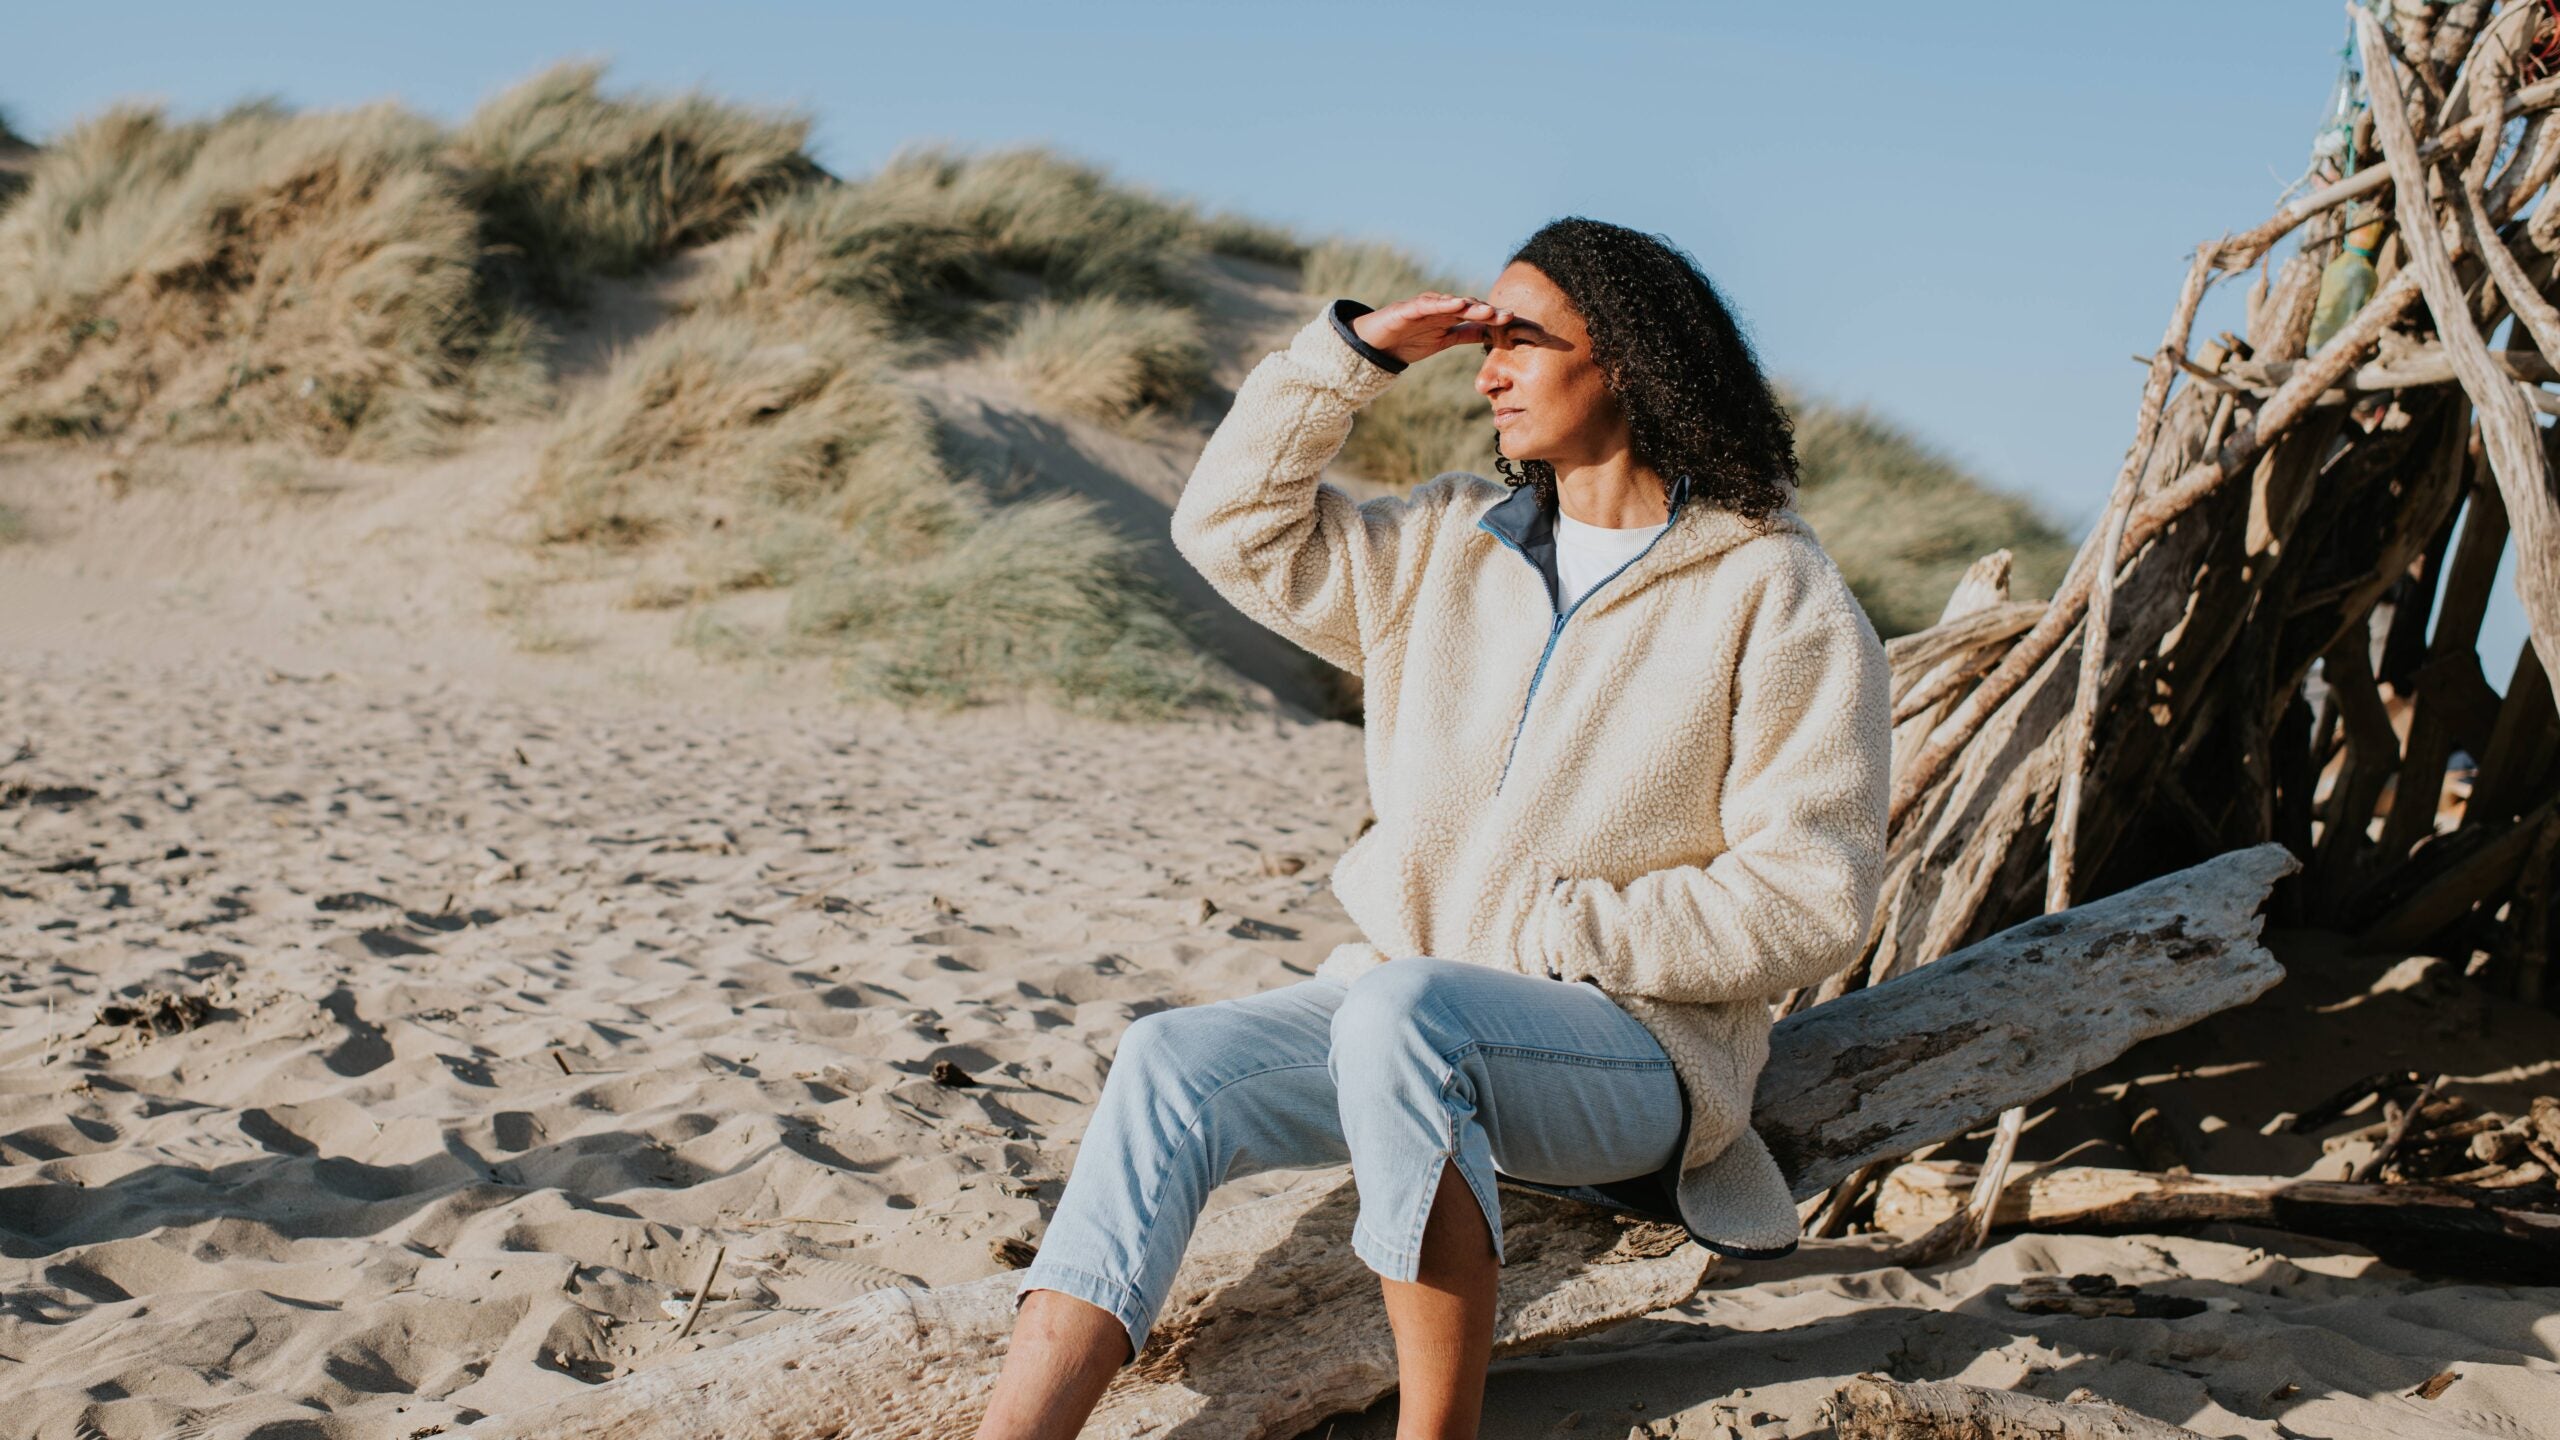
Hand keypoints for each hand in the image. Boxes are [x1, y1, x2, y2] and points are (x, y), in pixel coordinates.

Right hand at [1349, 292, 1511, 366]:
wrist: (1374, 344)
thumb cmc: (1408, 341)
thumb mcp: (1443, 341)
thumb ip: (1465, 335)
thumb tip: (1491, 334)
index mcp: (1451, 318)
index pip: (1478, 317)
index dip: (1497, 319)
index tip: (1518, 325)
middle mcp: (1441, 308)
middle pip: (1470, 308)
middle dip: (1490, 312)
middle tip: (1511, 317)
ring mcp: (1425, 306)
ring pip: (1452, 304)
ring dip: (1472, 307)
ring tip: (1490, 311)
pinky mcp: (1408, 308)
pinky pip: (1427, 304)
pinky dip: (1442, 303)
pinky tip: (1457, 304)